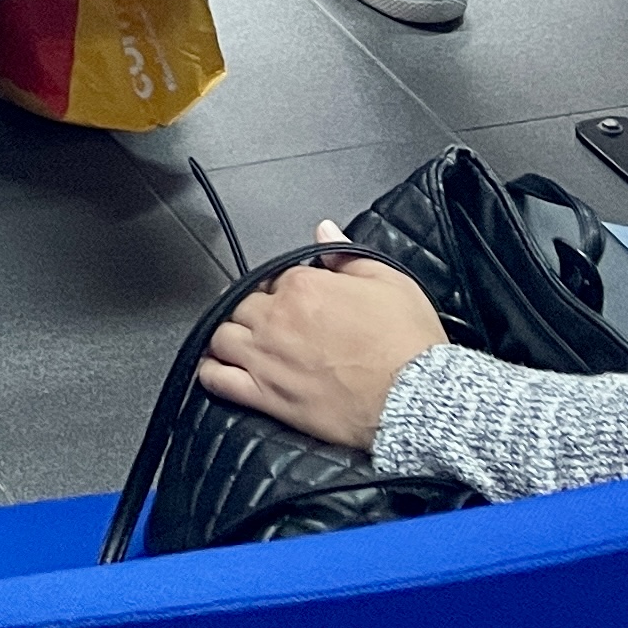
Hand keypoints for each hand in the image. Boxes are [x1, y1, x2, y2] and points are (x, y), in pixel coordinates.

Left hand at [196, 238, 447, 451]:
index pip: (274, 278)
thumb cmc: (407, 344)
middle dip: (254, 311)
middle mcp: (276, 319)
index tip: (298, 301)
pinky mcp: (267, 397)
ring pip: (222, 338)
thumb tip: (324, 229)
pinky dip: (210, 372)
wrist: (417, 398)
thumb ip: (348, 253)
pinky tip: (215, 368)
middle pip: (242, 306)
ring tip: (240, 342)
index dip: (285, 290)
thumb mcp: (389, 281)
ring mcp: (267, 358)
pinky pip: (219, 380)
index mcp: (303, 286)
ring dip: (228, 337)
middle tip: (273, 324)